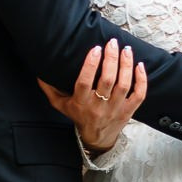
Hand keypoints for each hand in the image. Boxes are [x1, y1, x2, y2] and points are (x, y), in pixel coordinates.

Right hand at [40, 40, 148, 155]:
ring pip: (123, 85)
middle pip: (107, 81)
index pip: (85, 82)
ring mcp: (115, 109)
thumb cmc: (78, 116)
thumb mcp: (60, 104)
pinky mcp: (128, 111)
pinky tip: (140, 66)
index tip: (95, 49)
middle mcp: (98, 106)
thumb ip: (50, 88)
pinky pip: (138, 95)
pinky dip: (141, 80)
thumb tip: (40, 71)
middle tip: (113, 43)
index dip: (90, 65)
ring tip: (126, 50)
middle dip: (111, 60)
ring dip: (126, 66)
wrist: (97, 138)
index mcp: (81, 103)